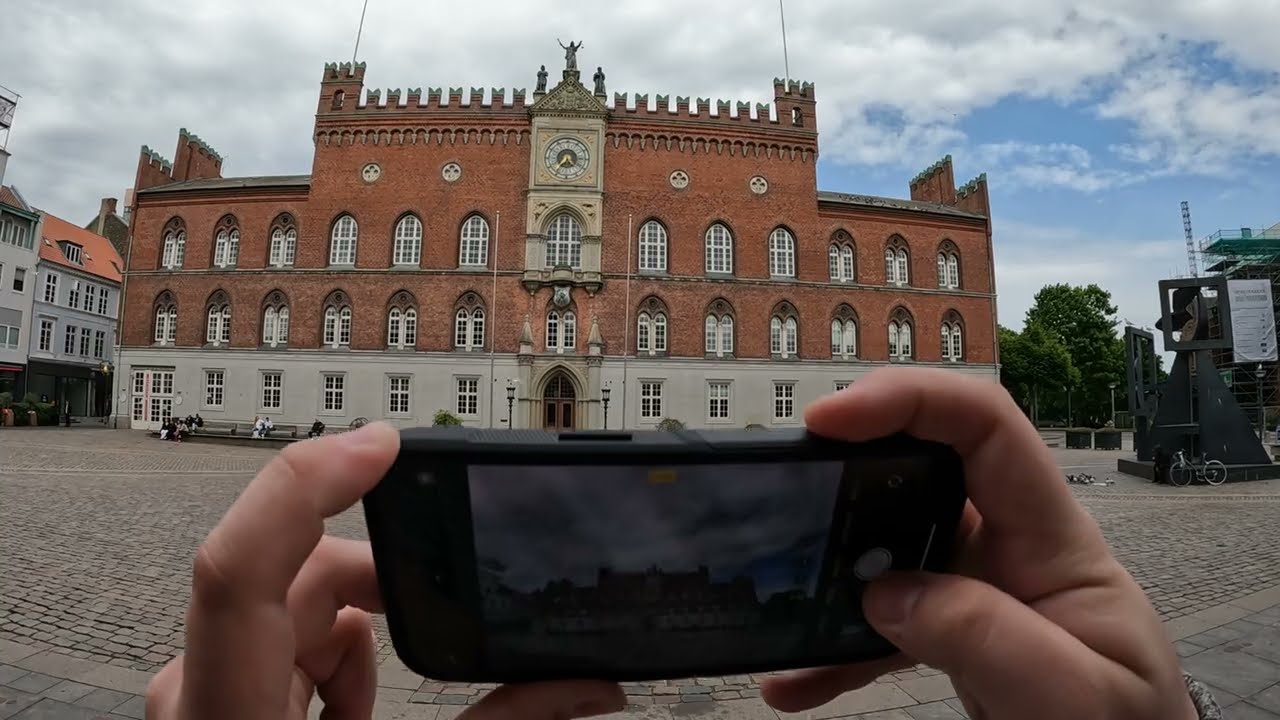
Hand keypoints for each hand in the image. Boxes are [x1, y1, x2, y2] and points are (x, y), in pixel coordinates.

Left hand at [146, 422, 624, 719]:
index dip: (307, 485)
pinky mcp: (208, 700)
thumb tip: (594, 686)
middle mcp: (196, 696)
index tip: (386, 446)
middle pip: (291, 580)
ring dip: (353, 629)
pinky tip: (352, 710)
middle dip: (377, 581)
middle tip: (447, 606)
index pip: (239, 568)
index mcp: (231, 718)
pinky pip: (270, 639)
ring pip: (283, 606)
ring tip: (383, 704)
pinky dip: (326, 658)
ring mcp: (197, 697)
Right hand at [763, 368, 1195, 719]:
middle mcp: (1006, 546)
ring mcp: (972, 586)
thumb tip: (886, 593)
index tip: (829, 420)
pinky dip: (832, 645)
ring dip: (825, 561)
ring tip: (778, 588)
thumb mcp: (1074, 694)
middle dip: (846, 465)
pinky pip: (876, 620)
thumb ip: (987, 639)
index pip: (985, 427)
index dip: (909, 400)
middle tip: (780, 490)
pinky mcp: (947, 629)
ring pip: (883, 541)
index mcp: (1051, 538)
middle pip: (919, 465)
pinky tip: (794, 677)